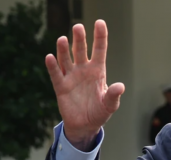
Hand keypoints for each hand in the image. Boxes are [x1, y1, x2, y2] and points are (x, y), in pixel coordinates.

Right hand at [45, 20, 124, 150]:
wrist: (85, 126)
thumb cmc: (100, 112)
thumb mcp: (110, 105)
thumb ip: (114, 95)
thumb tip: (120, 86)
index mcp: (98, 71)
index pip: (99, 50)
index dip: (100, 36)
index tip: (99, 23)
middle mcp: (83, 70)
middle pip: (81, 51)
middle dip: (79, 39)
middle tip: (78, 26)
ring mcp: (71, 77)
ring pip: (66, 59)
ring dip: (64, 49)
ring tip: (63, 39)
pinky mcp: (61, 87)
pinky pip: (56, 74)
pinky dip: (53, 66)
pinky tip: (50, 57)